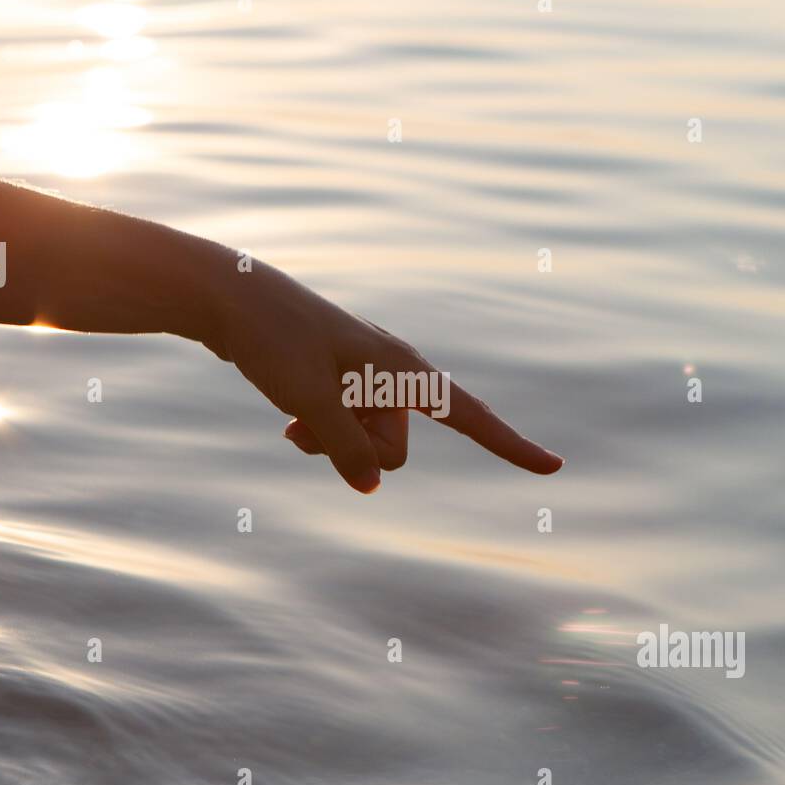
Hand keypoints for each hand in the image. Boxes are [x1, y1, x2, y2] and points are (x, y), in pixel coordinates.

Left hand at [208, 262, 563, 492]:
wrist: (230, 298)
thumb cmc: (273, 341)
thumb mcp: (309, 402)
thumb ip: (346, 448)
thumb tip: (373, 487)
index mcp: (399, 369)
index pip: (468, 415)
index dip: (511, 445)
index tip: (553, 467)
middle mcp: (391, 373)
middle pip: (395, 448)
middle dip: (357, 453)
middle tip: (309, 426)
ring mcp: (365, 379)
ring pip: (364, 443)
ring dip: (330, 443)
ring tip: (292, 421)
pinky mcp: (341, 382)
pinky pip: (345, 429)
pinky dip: (321, 433)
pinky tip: (289, 422)